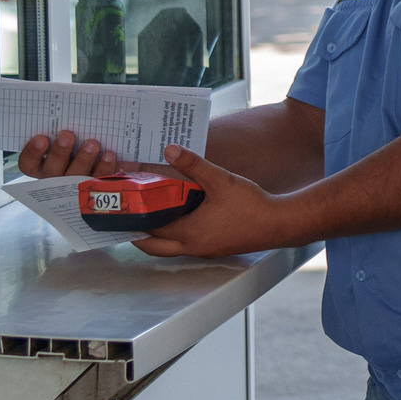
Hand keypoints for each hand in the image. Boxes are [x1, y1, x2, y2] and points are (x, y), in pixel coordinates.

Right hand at [20, 128, 119, 178]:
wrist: (105, 153)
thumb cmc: (78, 137)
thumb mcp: (69, 130)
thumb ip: (64, 122)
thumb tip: (68, 102)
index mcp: (42, 164)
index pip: (29, 163)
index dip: (32, 153)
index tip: (41, 138)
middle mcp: (56, 178)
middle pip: (53, 171)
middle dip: (59, 153)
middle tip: (67, 135)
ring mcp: (76, 185)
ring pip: (76, 177)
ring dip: (83, 160)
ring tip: (92, 143)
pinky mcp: (97, 186)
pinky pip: (99, 181)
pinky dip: (104, 167)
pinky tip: (109, 155)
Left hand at [133, 145, 293, 258]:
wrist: (279, 224)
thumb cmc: (250, 205)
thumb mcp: (219, 180)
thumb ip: (193, 164)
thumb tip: (169, 149)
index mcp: (189, 232)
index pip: (150, 228)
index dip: (134, 218)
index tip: (121, 209)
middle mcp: (193, 246)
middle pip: (154, 247)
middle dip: (138, 235)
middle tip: (127, 219)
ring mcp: (205, 249)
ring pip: (170, 248)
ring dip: (157, 236)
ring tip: (149, 217)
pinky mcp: (216, 247)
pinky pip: (186, 245)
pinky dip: (176, 236)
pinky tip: (181, 219)